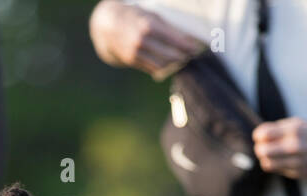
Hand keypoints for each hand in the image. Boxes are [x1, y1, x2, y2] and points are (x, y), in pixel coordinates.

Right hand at [90, 1, 205, 79]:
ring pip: (163, 65)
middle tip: (191, 55)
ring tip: (181, 59)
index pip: (175, 40)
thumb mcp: (152, 15)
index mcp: (149, 25)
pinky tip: (169, 63)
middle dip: (183, 56)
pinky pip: (152, 68)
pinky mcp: (132, 60)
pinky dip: (163, 68)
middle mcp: (142, 40)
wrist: (109, 24)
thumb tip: (188, 39)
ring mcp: (135, 52)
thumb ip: (169, 27)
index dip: (188, 46)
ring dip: (174, 64)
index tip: (197, 48)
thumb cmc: (136, 16)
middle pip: (171, 55)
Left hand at [252, 118, 306, 179]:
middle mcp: (294, 145)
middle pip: (261, 150)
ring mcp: (296, 161)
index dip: (259, 135)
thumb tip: (262, 133)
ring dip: (266, 159)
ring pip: (266, 163)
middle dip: (260, 148)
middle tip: (266, 147)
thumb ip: (283, 127)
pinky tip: (283, 162)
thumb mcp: (305, 124)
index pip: (262, 134)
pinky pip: (277, 171)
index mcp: (295, 129)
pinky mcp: (298, 173)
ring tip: (273, 155)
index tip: (262, 136)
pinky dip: (276, 166)